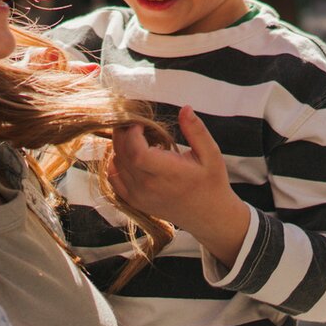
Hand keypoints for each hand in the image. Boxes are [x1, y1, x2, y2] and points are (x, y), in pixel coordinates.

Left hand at [109, 106, 247, 263]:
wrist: (208, 216)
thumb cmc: (211, 183)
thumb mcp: (211, 154)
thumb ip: (196, 131)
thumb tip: (185, 108)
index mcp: (169, 175)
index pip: (137, 152)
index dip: (133, 133)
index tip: (142, 122)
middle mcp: (149, 187)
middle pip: (122, 155)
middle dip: (124, 134)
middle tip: (137, 123)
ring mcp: (139, 196)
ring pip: (116, 164)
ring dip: (121, 146)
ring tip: (139, 139)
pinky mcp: (134, 201)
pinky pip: (114, 178)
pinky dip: (116, 162)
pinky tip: (131, 154)